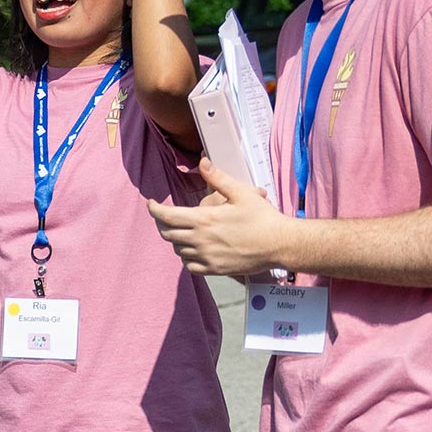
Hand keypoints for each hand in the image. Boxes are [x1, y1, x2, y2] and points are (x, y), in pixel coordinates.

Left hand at [146, 157, 288, 275]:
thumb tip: (203, 162)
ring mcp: (207, 257)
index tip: (151, 203)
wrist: (280, 245)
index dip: (154, 209)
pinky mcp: (215, 270)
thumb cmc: (263, 218)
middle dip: (162, 223)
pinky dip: (186, 257)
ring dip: (176, 239)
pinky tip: (193, 249)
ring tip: (182, 230)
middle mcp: (201, 240)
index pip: (167, 216)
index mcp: (204, 220)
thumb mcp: (241, 193)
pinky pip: (190, 266)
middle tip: (166, 216)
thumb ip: (218, 178)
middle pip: (168, 233)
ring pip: (178, 250)